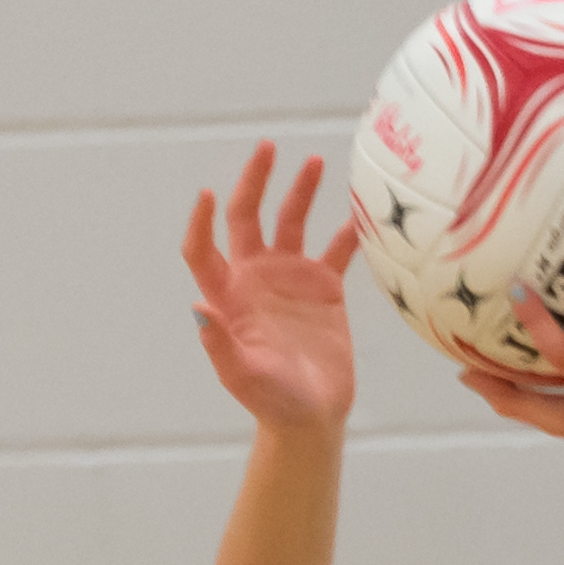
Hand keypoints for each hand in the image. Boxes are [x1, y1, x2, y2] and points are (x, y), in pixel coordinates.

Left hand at [183, 142, 359, 435]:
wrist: (311, 416)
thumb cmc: (272, 401)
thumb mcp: (244, 376)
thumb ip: (221, 344)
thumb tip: (198, 306)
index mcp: (228, 296)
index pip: (204, 248)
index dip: (202, 222)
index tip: (210, 194)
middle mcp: (254, 278)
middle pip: (247, 218)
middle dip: (255, 182)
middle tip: (267, 148)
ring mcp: (289, 279)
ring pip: (291, 223)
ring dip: (300, 192)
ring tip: (315, 162)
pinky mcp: (324, 289)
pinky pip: (336, 250)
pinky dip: (349, 231)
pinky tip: (364, 211)